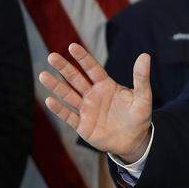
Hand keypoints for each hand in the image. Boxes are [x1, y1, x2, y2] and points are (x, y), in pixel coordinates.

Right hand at [39, 43, 152, 161]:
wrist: (134, 141)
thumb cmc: (138, 117)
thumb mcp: (143, 98)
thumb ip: (141, 78)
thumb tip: (145, 56)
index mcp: (106, 85)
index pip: (92, 69)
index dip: (83, 58)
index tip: (72, 46)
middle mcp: (93, 95)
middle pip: (76, 79)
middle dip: (64, 68)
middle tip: (52, 56)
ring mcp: (86, 110)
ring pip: (68, 95)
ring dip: (56, 86)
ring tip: (43, 75)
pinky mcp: (82, 125)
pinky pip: (69, 116)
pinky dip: (59, 109)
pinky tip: (49, 100)